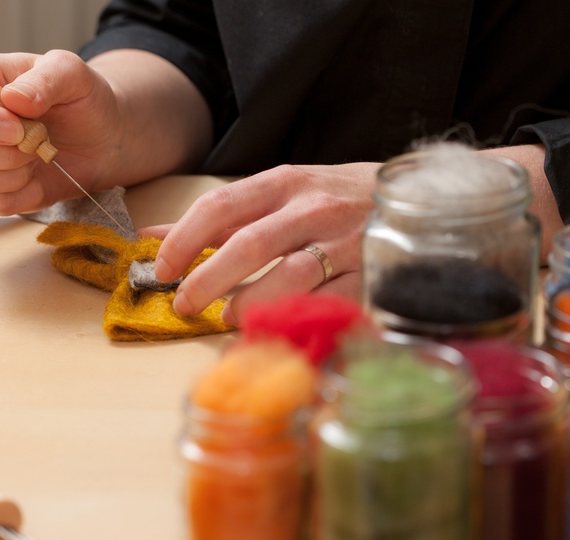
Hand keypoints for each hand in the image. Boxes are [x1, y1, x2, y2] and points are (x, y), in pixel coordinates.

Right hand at [0, 50, 123, 213]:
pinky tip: (37, 177)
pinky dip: (20, 195)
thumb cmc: (81, 100)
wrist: (103, 140)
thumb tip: (13, 99)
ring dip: (12, 174)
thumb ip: (46, 78)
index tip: (17, 127)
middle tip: (38, 141)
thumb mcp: (72, 74)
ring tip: (38, 155)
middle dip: (3, 152)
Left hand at [143, 163, 380, 326]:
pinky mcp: (370, 276)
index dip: (183, 240)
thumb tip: (153, 235)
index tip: (163, 269)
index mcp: (286, 182)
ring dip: (249, 303)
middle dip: (208, 280)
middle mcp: (314, 209)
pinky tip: (274, 325)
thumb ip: (221, 217)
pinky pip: (327, 303)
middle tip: (186, 304)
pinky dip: (294, 317)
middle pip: (250, 245)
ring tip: (229, 316)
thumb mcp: (281, 193)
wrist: (416, 202)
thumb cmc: (337, 199)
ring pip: (290, 276)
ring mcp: (344, 243)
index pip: (221, 206)